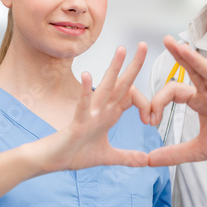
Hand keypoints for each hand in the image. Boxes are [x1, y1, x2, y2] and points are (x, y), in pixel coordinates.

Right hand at [36, 42, 150, 171]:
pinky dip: (85, 90)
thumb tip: (146, 161)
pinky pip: (83, 104)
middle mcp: (101, 109)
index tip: (153, 120)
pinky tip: (88, 76)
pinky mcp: (77, 121)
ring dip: (113, 68)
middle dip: (133, 65)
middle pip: (121, 84)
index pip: (131, 98)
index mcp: (109, 115)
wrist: (53, 161)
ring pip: (105, 87)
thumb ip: (127, 157)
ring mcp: (89, 113)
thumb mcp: (108, 157)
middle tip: (143, 45)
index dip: (146, 103)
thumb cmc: (75, 154)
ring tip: (121, 50)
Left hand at [148, 35, 206, 166]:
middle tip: (166, 40)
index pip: (174, 91)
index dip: (158, 102)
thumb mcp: (198, 150)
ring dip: (197, 62)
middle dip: (180, 56)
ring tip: (183, 48)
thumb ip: (174, 153)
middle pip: (194, 71)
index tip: (149, 119)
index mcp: (200, 102)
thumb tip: (149, 160)